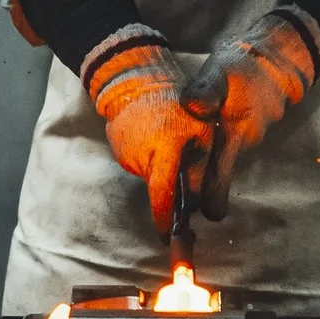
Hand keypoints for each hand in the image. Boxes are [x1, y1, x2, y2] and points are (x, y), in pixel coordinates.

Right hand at [85, 38, 209, 238]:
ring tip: (164, 141)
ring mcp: (126, 154)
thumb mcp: (201, 132)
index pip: (162, 196)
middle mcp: (141, 158)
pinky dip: (146, 158)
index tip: (166, 238)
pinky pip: (137, 163)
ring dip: (158, 168)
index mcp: (164, 152)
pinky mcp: (118, 149)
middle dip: (168, 185)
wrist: (136, 80)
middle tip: (177, 161)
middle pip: (157, 187)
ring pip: (148, 176)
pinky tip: (150, 138)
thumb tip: (200, 203)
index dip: (164, 220)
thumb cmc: (177, 104)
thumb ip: (200, 168)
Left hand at [183, 9, 319, 217]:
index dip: (204, 203)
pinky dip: (210, 152)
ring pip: (220, 164)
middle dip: (198, 194)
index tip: (185, 219)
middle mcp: (242, 145)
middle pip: (216, 180)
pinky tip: (194, 146)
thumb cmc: (246, 66)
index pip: (218, 182)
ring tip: (175, 174)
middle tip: (175, 206)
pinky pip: (225, 149)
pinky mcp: (245, 132)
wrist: (278, 58)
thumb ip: (206, 92)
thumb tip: (193, 106)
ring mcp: (246, 140)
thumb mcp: (220, 72)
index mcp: (233, 136)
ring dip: (201, 170)